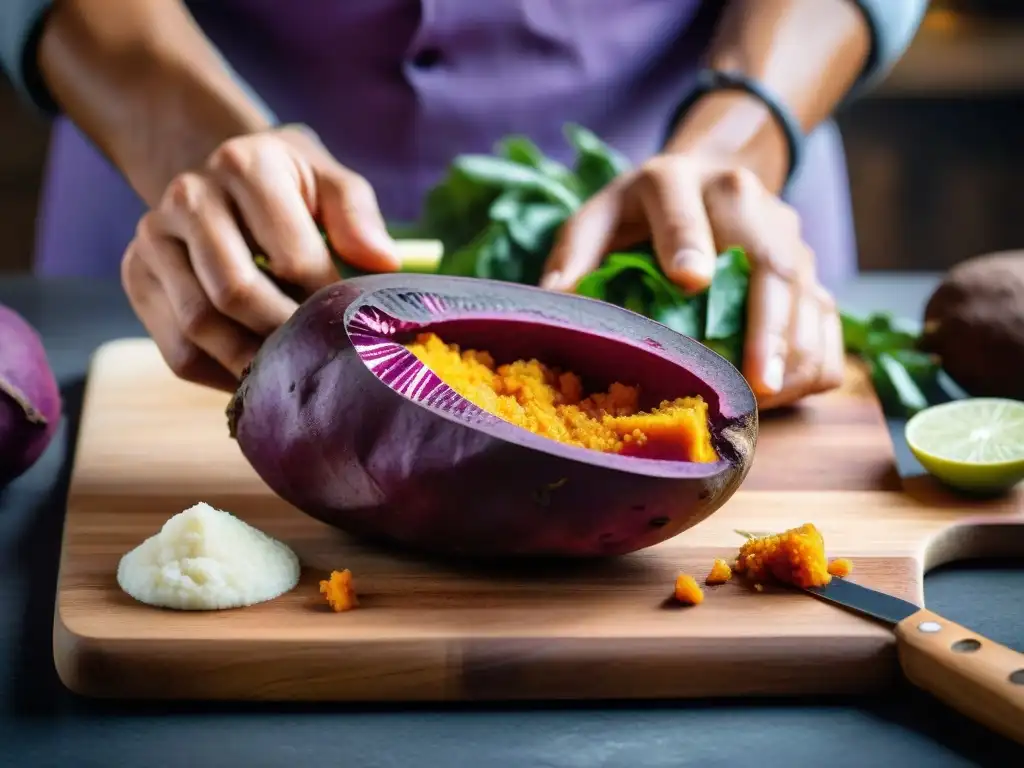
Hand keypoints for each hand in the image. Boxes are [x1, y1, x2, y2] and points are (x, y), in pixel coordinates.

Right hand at [121, 125, 399, 390]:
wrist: (221, 179)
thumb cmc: (290, 188)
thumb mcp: (329, 183)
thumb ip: (357, 216)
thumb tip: (383, 263)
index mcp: (244, 165)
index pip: (292, 257)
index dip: (327, 302)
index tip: (353, 327)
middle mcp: (188, 196)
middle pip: (236, 294)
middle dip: (285, 337)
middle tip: (321, 362)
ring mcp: (153, 236)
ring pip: (200, 327)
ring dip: (252, 363)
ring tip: (292, 375)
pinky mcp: (135, 275)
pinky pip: (176, 350)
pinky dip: (220, 375)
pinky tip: (257, 376)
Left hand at [539, 153, 844, 409]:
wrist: (711, 176)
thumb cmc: (643, 212)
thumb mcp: (599, 217)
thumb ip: (575, 254)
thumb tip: (554, 301)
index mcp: (677, 180)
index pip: (685, 210)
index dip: (688, 242)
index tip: (689, 281)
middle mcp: (742, 199)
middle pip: (769, 261)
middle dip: (765, 325)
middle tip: (755, 381)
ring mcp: (786, 232)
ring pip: (808, 293)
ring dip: (794, 352)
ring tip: (769, 399)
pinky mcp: (810, 266)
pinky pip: (829, 318)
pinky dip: (815, 358)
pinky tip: (787, 391)